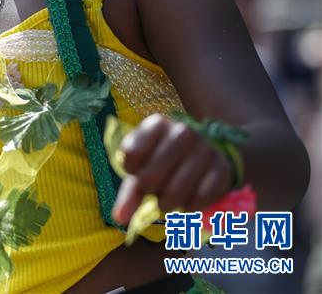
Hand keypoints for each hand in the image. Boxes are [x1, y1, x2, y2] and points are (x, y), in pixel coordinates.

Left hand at [112, 114, 232, 224]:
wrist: (210, 154)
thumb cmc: (166, 161)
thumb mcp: (144, 167)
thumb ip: (129, 192)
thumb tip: (120, 218)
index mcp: (157, 124)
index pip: (131, 154)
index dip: (132, 170)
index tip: (138, 168)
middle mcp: (182, 132)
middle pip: (148, 178)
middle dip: (149, 190)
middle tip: (155, 187)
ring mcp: (205, 150)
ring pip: (173, 194)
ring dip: (167, 204)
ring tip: (169, 197)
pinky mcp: (222, 170)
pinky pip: (198, 201)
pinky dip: (189, 208)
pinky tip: (189, 199)